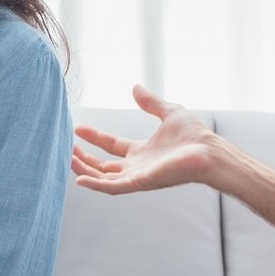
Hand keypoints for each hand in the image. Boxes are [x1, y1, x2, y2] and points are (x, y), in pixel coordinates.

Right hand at [72, 85, 216, 194]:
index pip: (112, 146)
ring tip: (67, 158)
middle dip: (83, 158)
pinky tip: (79, 179)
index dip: (94, 137)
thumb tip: (135, 87)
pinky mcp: (141, 184)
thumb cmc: (195, 135)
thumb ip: (150, 102)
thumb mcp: (168, 111)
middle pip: (103, 166)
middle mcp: (137, 167)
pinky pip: (113, 187)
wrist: (208, 151)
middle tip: (66, 146)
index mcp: (142, 152)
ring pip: (103, 178)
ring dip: (84, 170)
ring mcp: (138, 177)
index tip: (77, 127)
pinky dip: (95, 185)